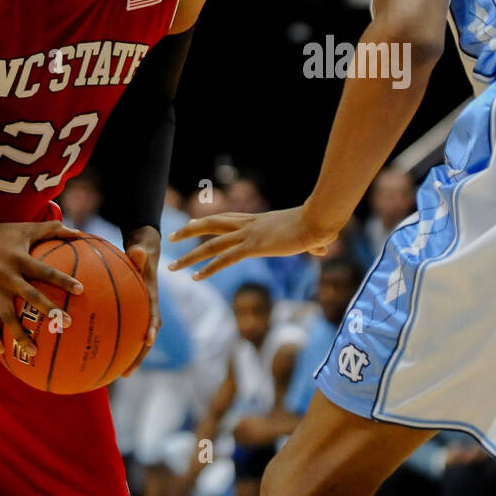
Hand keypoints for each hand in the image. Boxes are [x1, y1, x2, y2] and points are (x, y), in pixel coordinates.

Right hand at [0, 218, 84, 357]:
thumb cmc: (3, 232)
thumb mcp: (28, 228)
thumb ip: (54, 229)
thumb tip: (80, 233)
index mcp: (21, 260)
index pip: (46, 271)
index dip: (63, 280)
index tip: (81, 290)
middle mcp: (8, 276)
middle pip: (30, 296)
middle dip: (49, 311)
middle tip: (66, 324)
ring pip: (7, 316)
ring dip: (20, 335)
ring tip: (34, 352)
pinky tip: (2, 353)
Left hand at [122, 226, 161, 375]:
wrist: (145, 251)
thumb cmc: (141, 251)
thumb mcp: (142, 249)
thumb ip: (140, 253)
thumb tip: (137, 250)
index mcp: (152, 297)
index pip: (155, 315)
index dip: (152, 328)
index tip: (147, 341)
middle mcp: (147, 309)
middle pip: (146, 336)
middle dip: (138, 356)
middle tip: (126, 373)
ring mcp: (139, 313)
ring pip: (134, 338)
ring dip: (127, 356)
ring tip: (113, 376)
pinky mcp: (130, 314)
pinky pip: (121, 330)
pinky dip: (112, 342)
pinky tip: (94, 354)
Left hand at [167, 206, 335, 279]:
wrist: (318, 220)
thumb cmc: (319, 224)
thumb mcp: (312, 235)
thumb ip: (314, 243)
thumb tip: (323, 247)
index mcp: (260, 220)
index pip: (229, 218)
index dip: (210, 221)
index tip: (194, 223)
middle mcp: (250, 225)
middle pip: (213, 224)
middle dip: (190, 230)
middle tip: (172, 236)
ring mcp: (249, 235)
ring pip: (211, 244)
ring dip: (190, 255)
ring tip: (172, 265)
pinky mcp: (253, 247)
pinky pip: (225, 259)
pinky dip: (208, 268)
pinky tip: (195, 277)